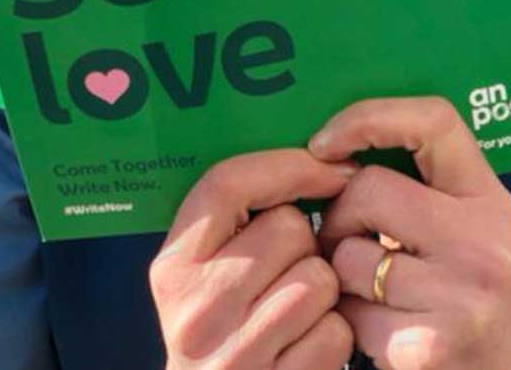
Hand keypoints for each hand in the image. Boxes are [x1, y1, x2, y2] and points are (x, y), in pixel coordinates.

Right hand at [151, 149, 356, 368]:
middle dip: (305, 243)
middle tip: (288, 269)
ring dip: (323, 289)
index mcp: (173, 266)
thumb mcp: (202, 275)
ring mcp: (234, 354)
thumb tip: (320, 160)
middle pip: (289, 229)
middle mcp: (196, 309)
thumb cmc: (219, 332)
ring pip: (319, 277)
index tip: (329, 167)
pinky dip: (334, 334)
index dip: (288, 165)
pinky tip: (306, 344)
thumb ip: (236, 223)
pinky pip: (336, 332)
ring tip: (297, 307)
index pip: (227, 183)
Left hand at [310, 97, 510, 369]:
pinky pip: (347, 311)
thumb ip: (420, 176)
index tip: (325, 142)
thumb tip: (329, 140)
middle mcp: (482, 245)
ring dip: (338, 267)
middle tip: (351, 236)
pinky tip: (374, 322)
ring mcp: (458, 299)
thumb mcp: (465, 219)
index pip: (434, 121)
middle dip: (341, 213)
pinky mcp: (424, 349)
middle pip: (368, 190)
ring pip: (348, 254)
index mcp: (489, 198)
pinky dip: (346, 315)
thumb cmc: (464, 283)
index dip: (369, 118)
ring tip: (367, 283)